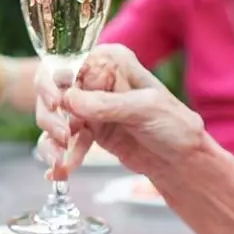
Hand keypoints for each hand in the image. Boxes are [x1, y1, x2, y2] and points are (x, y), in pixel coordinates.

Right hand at [35, 45, 212, 185]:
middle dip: (51, 115)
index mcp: (111, 62)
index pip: (69, 62)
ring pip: (53, 116)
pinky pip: (62, 139)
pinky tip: (60, 171)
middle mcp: (96, 79)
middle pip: (53, 89)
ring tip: (60, 160)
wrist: (182, 162)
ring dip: (52, 139)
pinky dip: (59, 154)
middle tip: (63, 136)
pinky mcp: (88, 129)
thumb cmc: (174, 126)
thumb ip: (106, 104)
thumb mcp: (144, 110)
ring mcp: (89, 105)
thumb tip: (68, 99)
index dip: (53, 81)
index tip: (54, 103)